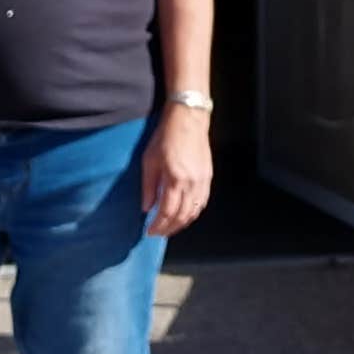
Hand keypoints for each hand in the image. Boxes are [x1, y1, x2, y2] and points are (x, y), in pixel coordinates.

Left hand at [142, 107, 214, 238]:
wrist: (187, 120)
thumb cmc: (165, 137)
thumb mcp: (149, 161)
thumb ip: (148, 187)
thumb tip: (146, 208)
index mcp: (175, 179)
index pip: (167, 213)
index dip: (158, 226)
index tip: (149, 231)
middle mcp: (191, 183)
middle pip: (181, 216)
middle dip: (168, 229)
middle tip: (158, 233)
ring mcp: (202, 181)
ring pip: (194, 212)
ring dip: (181, 223)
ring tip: (169, 227)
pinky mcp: (208, 177)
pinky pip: (202, 202)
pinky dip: (193, 213)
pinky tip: (184, 215)